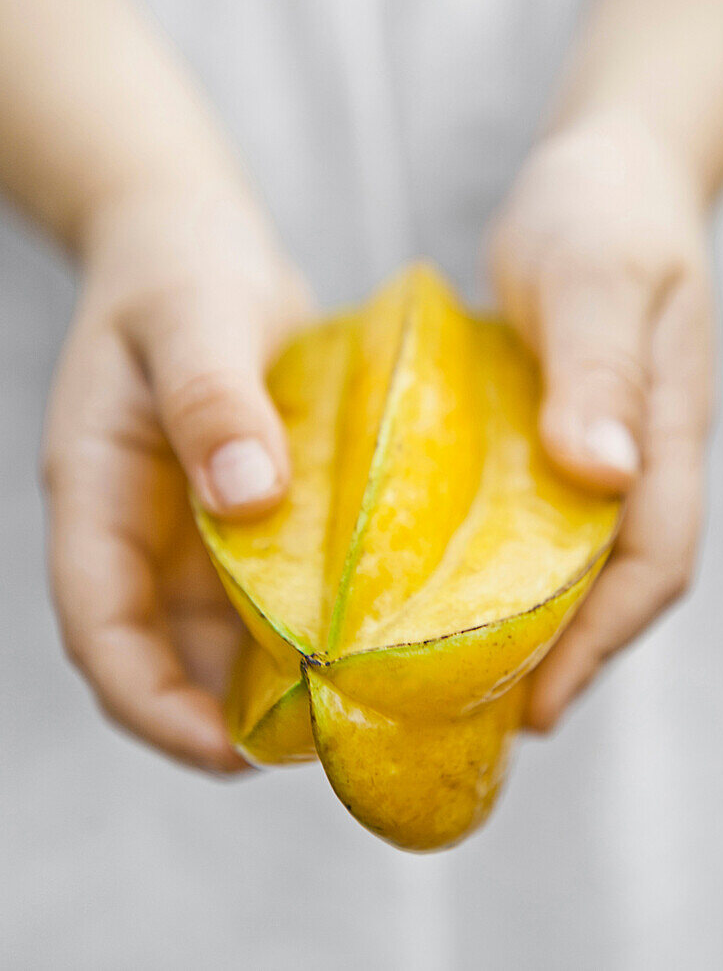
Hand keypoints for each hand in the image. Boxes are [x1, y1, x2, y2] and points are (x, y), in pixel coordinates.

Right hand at [43, 186, 310, 770]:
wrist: (192, 239)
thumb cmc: (182, 269)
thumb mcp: (196, 317)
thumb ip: (213, 400)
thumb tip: (246, 498)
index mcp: (97, 488)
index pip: (100, 624)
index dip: (151, 701)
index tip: (225, 752)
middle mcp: (138, 523)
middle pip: (157, 650)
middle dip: (215, 714)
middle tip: (311, 745)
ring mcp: (186, 521)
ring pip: (212, 631)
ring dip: (263, 678)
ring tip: (342, 709)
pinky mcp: (237, 507)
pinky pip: (260, 587)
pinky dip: (297, 623)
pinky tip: (358, 637)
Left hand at [489, 116, 714, 730]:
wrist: (604, 170)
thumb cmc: (604, 213)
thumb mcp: (596, 278)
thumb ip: (602, 369)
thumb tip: (606, 474)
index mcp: (661, 436)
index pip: (651, 564)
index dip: (602, 643)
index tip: (539, 706)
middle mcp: (634, 457)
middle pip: (611, 584)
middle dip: (559, 656)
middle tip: (481, 715)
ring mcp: (596, 446)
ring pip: (570, 558)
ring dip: (526, 620)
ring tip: (455, 672)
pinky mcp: (554, 428)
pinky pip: (532, 513)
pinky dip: (497, 558)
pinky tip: (438, 576)